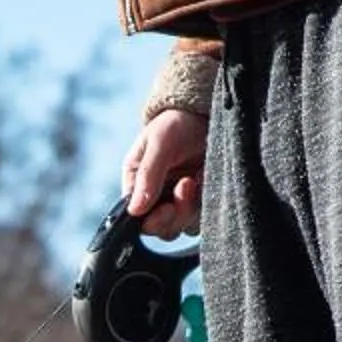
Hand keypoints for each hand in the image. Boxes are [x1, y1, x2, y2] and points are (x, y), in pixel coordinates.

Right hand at [122, 110, 208, 237]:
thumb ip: (148, 175)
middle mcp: (155, 197)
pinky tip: (205, 181)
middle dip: (174, 215)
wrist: (205, 113)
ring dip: (190, 210)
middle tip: (186, 185)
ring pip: (182, 226)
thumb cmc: (176, 123)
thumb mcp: (159, 142)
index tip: (167, 208)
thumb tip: (135, 210)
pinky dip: (206, 205)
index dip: (153, 220)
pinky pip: (202, 217)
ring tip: (195, 179)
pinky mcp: (199, 201)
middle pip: (161, 228)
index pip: (138, 218)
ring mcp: (178, 201)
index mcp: (136, 184)